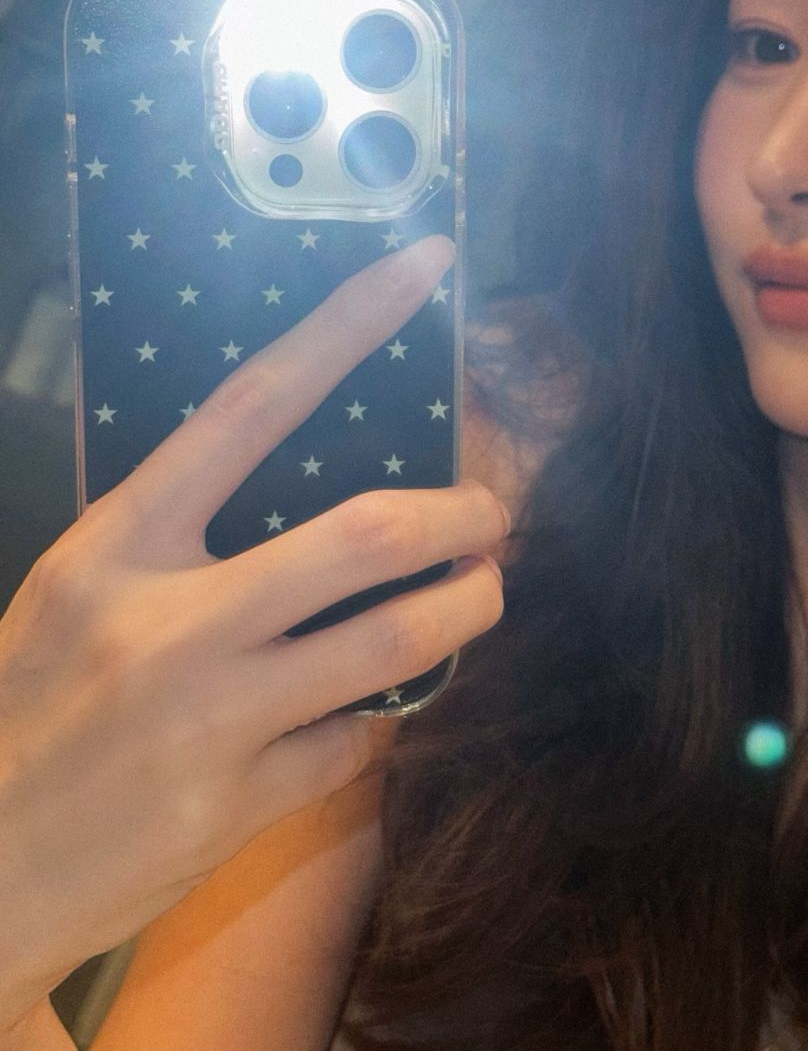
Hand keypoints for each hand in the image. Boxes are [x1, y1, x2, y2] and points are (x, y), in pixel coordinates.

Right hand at [0, 235, 505, 1028]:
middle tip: (494, 512)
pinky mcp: (240, 806)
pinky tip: (370, 706)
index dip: (348, 327)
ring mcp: (210, 718)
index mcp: (118, 543)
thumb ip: (180, 537)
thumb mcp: (79, 589)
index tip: (424, 268)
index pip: (251, 404)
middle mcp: (168, 620)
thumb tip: (312, 494)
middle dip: (461, 514)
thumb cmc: (28, 704)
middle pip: (367, 535)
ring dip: (467, 607)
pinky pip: (357, 740)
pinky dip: (379, 715)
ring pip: (395, 642)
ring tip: (485, 589)